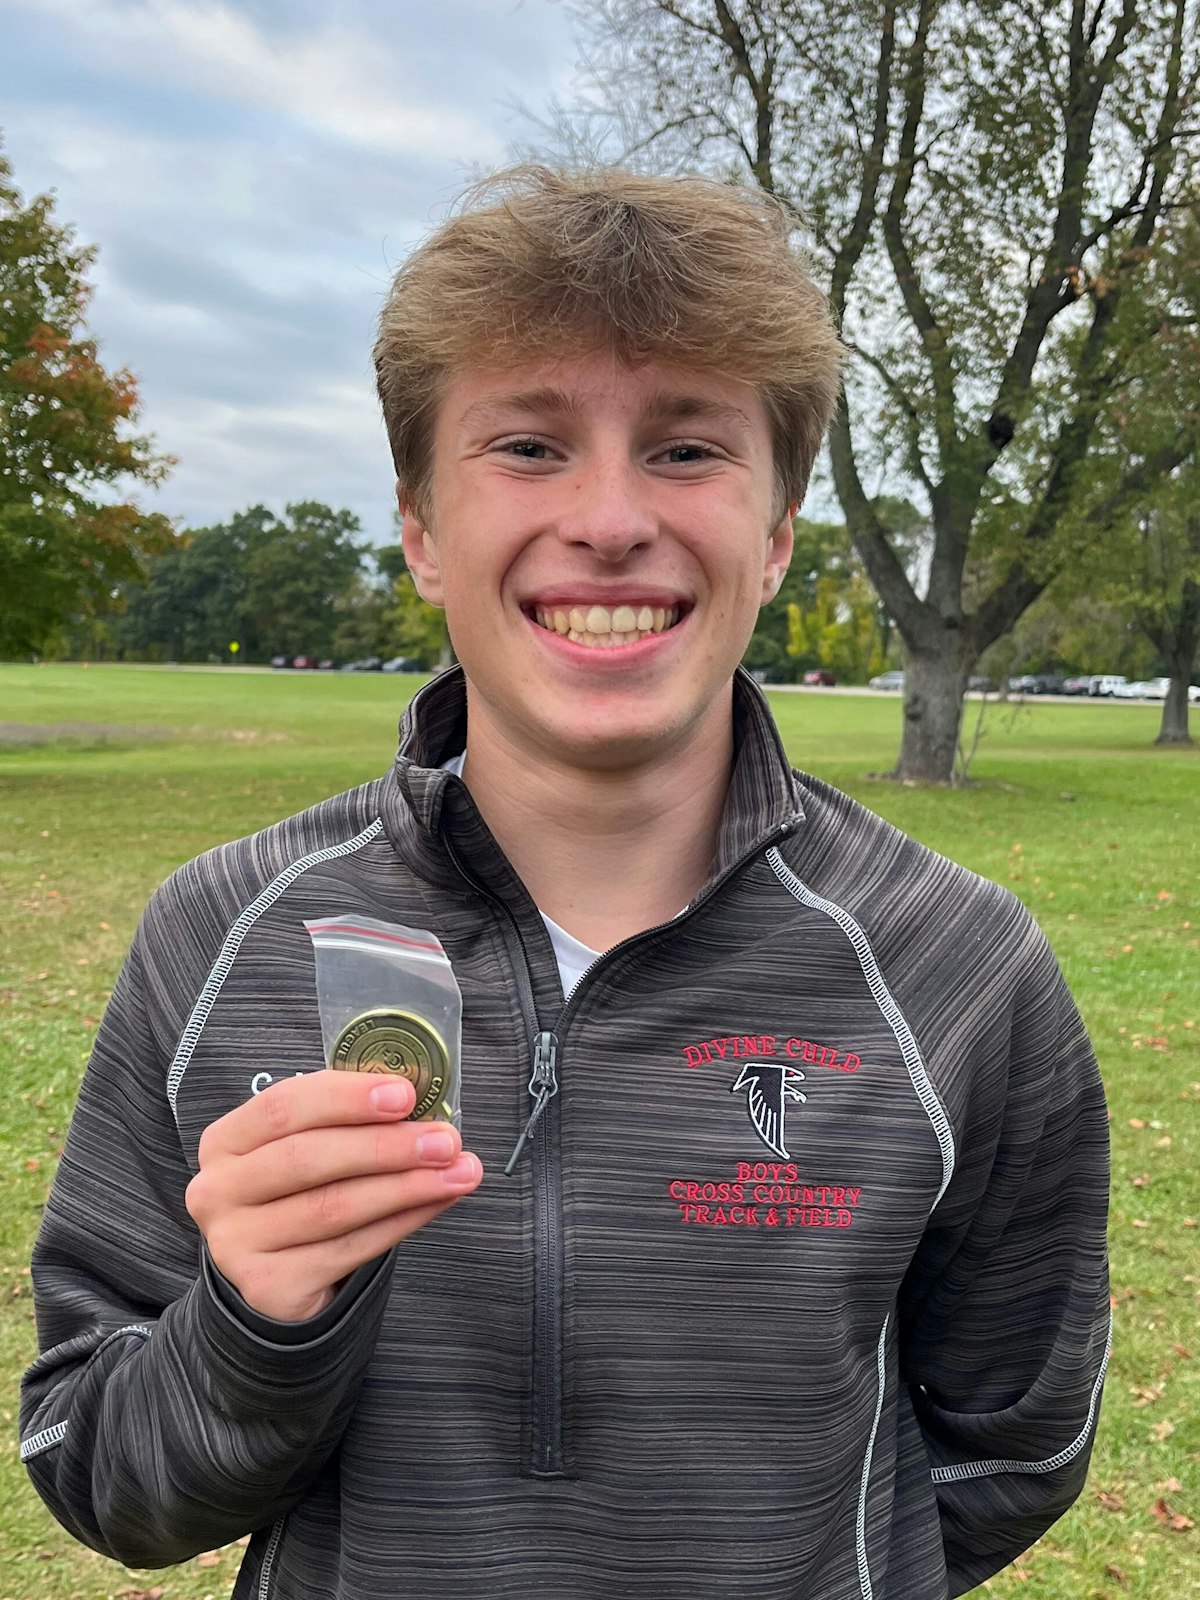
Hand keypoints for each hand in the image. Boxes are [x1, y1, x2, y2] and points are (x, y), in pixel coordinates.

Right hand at [186, 1070, 481, 1321]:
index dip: (346, 1097)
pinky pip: (349, 1249)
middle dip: (385, 1145)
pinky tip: (437, 1203)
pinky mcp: (268, 1286)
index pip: (283, 1106)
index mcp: (226, 1141)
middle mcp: (219, 1191)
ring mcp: (236, 1244)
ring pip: (334, 1207)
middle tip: (445, 1139)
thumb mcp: (309, 1148)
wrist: (277, 1275)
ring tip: (459, 1171)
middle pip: (308, 1158)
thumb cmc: (301, 1195)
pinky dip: (402, 1222)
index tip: (405, 1094)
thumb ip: (349, 1123)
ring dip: (407, 1185)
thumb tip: (421, 1105)